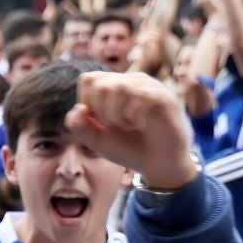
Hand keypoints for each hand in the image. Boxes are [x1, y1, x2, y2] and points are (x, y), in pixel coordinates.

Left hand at [62, 72, 195, 187]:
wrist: (158, 163)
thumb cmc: (128, 148)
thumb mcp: (96, 141)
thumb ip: (79, 127)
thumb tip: (78, 109)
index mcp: (112, 87)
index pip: (88, 79)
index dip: (86, 102)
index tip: (98, 121)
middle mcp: (130, 81)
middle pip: (100, 84)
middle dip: (100, 112)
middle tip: (114, 126)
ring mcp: (148, 86)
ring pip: (120, 87)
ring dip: (117, 114)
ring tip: (128, 126)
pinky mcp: (164, 96)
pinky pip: (142, 94)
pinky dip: (134, 115)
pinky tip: (140, 125)